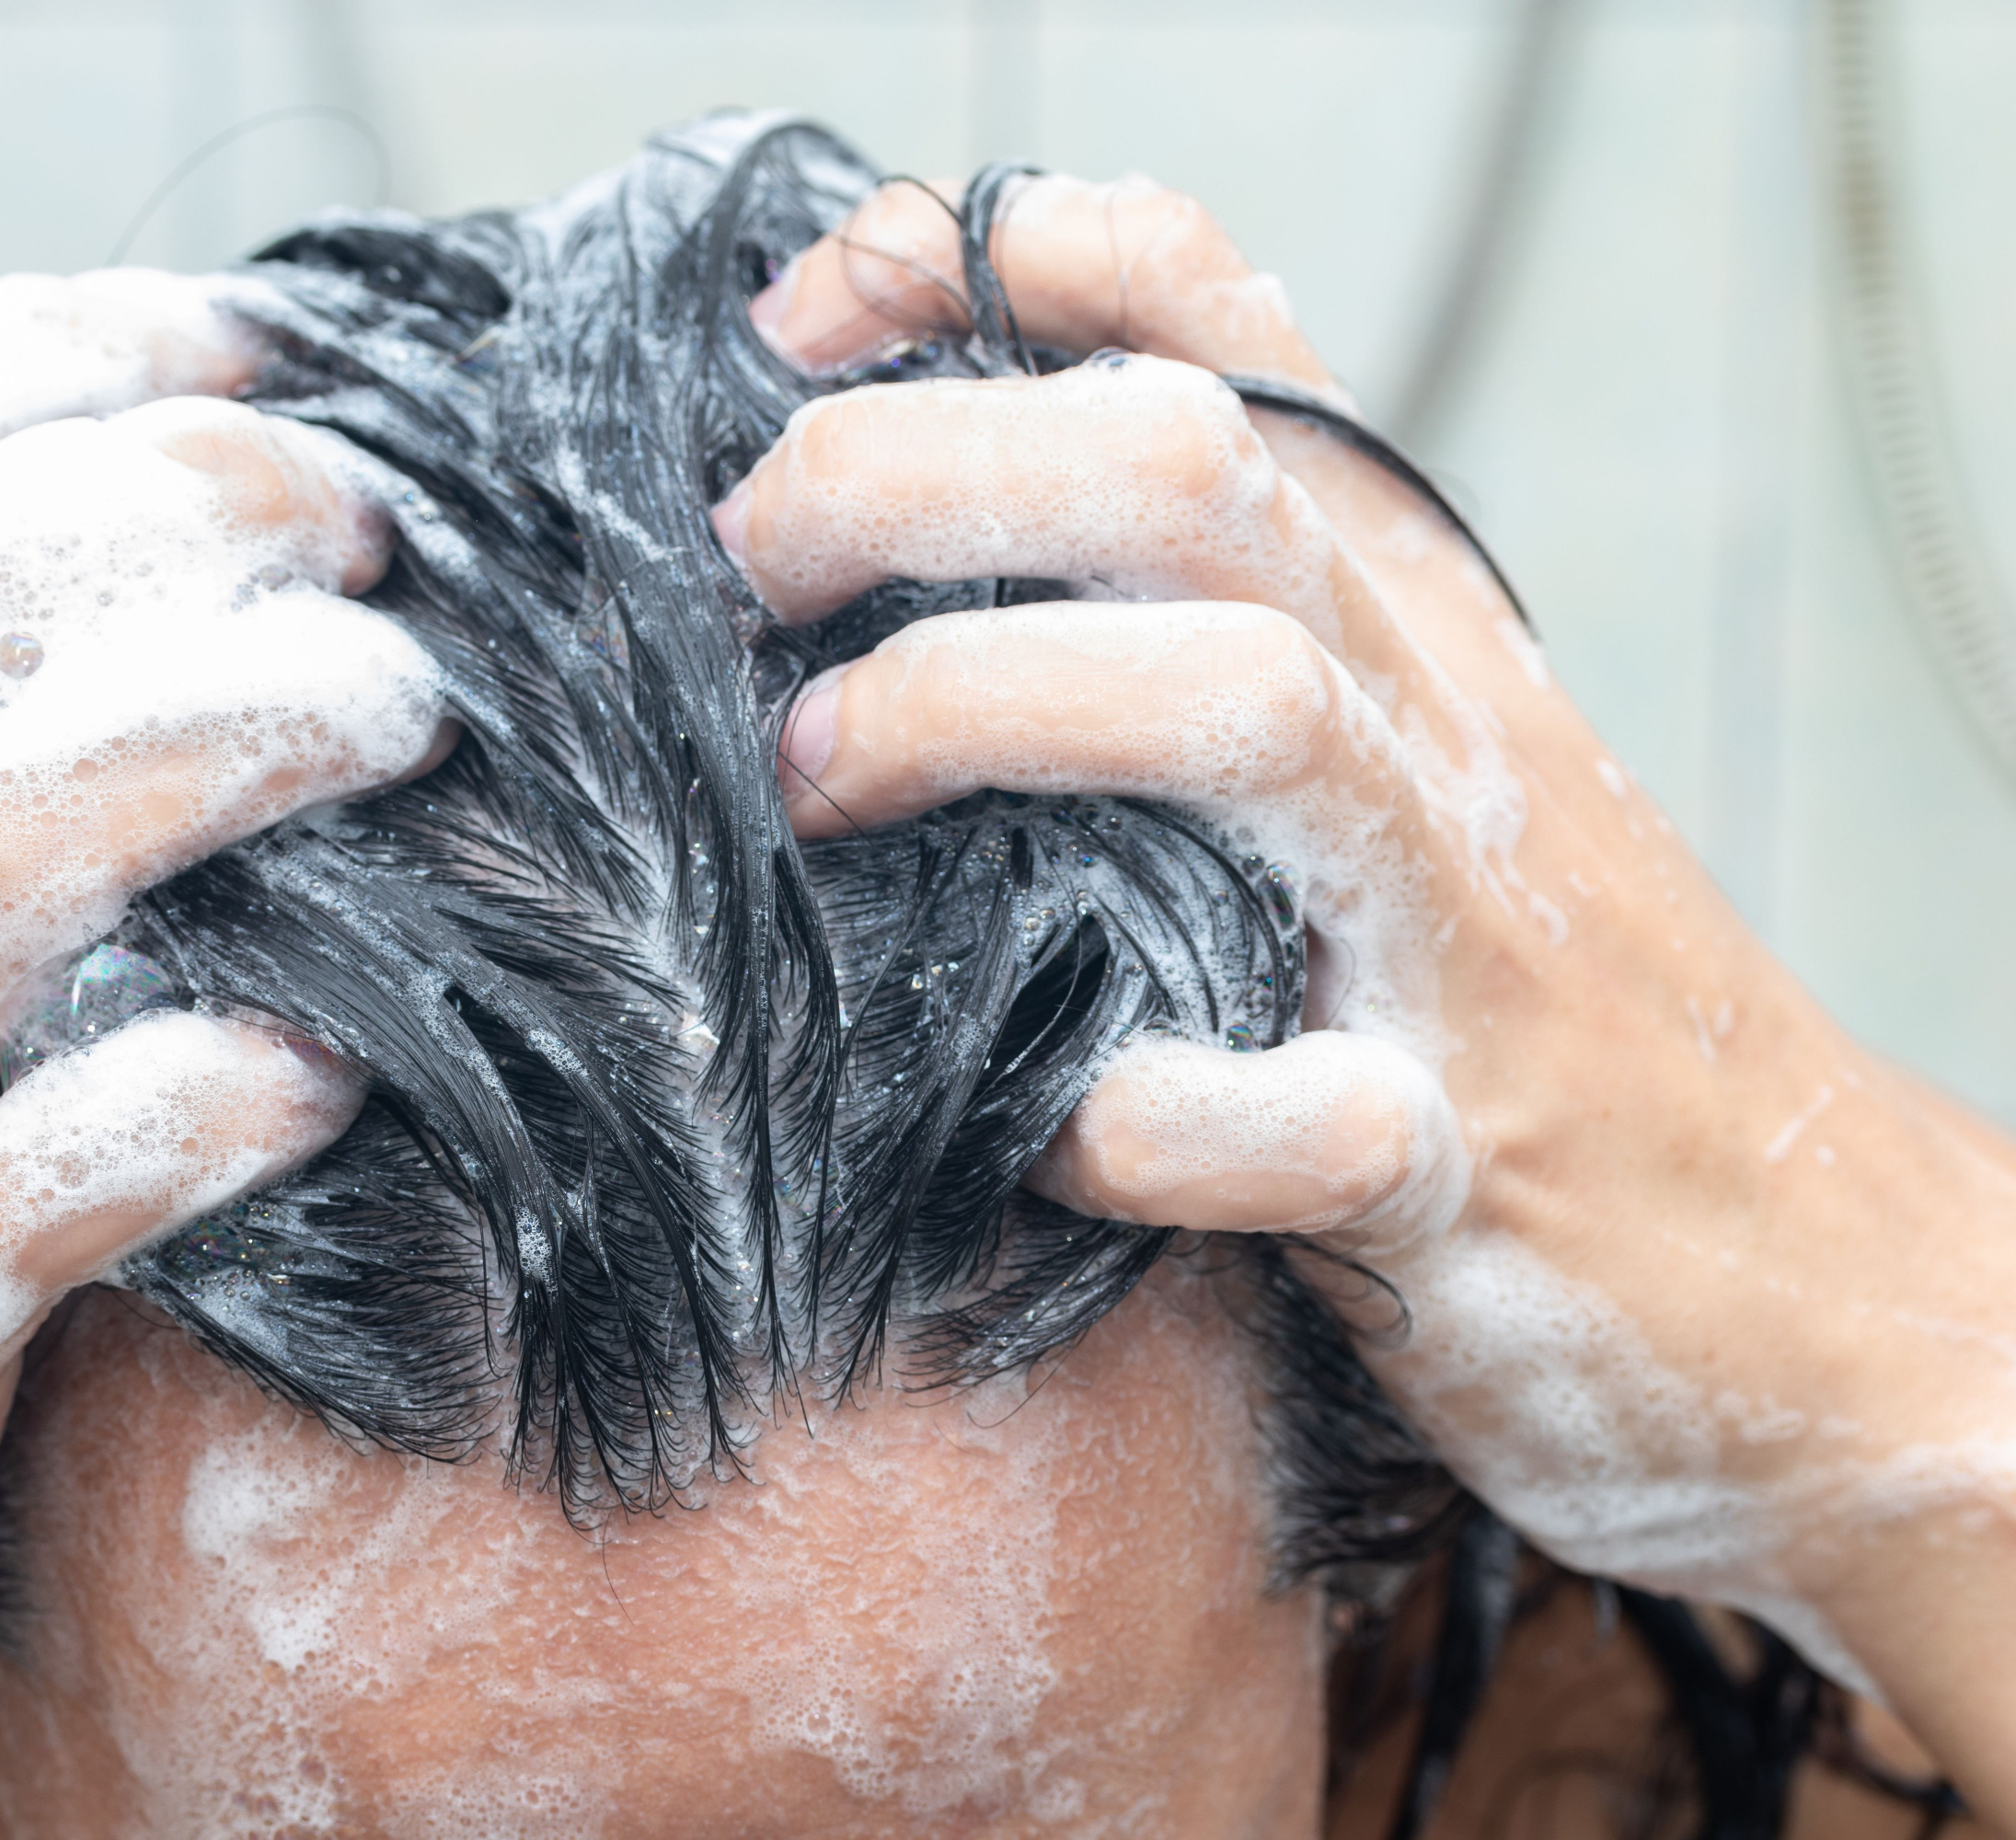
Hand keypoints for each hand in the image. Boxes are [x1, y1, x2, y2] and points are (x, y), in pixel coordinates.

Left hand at [719, 175, 2015, 1817]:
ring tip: (822, 782)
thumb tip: (884, 546)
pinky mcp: (1452, 1164)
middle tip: (747, 565)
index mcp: (1389, 610)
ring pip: (1243, 706)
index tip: (790, 338)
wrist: (1812, 1285)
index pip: (1209, 323)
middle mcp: (1427, 724)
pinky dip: (1136, 1119)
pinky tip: (1039, 1131)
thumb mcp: (1390, 758)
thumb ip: (1189, 635)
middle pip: (1185, 469)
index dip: (982, 270)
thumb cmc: (1530, 1007)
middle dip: (921, 470)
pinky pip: (1288, 1114)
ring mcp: (1451, 937)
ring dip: (987, 711)